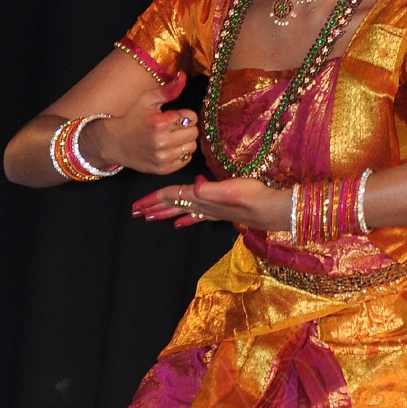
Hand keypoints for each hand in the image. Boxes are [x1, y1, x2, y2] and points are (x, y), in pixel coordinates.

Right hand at [91, 72, 198, 174]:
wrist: (115, 142)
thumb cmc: (133, 118)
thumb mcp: (147, 99)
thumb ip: (168, 90)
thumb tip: (183, 76)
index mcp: (160, 123)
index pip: (191, 117)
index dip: (184, 114)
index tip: (173, 115)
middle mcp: (162, 142)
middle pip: (194, 133)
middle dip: (186, 127)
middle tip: (173, 126)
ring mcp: (162, 158)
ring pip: (191, 147)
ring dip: (184, 141)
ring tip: (171, 137)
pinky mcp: (163, 169)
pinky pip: (185, 160)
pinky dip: (181, 154)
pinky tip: (170, 148)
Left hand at [132, 175, 288, 230]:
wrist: (271, 209)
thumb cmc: (252, 196)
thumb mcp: (229, 189)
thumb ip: (209, 189)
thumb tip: (193, 184)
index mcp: (200, 197)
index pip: (171, 195)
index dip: (153, 198)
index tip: (136, 204)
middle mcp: (202, 205)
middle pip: (171, 205)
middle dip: (152, 208)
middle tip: (135, 213)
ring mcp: (210, 210)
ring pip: (180, 211)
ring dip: (164, 213)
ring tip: (149, 217)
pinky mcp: (219, 212)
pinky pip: (195, 216)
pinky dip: (185, 218)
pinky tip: (179, 223)